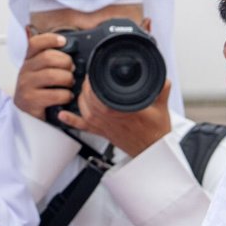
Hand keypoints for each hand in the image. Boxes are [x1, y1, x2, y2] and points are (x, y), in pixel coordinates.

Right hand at [13, 31, 76, 122]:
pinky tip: (66, 97)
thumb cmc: (40, 92)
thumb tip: (70, 46)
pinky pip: (55, 94)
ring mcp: (26, 86)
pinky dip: (66, 95)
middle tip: (72, 69)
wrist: (27, 116)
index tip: (63, 41)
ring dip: (67, 79)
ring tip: (70, 84)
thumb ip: (51, 60)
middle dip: (66, 62)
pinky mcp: (31, 101)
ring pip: (52, 75)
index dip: (50, 39)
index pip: (35, 43)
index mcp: (28, 61)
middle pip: (48, 58)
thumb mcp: (41, 73)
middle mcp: (24, 71)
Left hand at [58, 79, 172, 157]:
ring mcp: (104, 127)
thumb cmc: (155, 132)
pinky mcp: (102, 133)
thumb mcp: (161, 108)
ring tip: (84, 89)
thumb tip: (162, 79)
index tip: (95, 72)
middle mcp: (109, 118)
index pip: (100, 93)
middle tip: (90, 77)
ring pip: (84, 109)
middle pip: (89, 99)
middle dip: (87, 86)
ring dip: (80, 98)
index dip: (94, 81)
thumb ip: (161, 90)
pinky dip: (71, 120)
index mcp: (122, 110)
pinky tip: (62, 115)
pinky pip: (82, 126)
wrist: (153, 152)